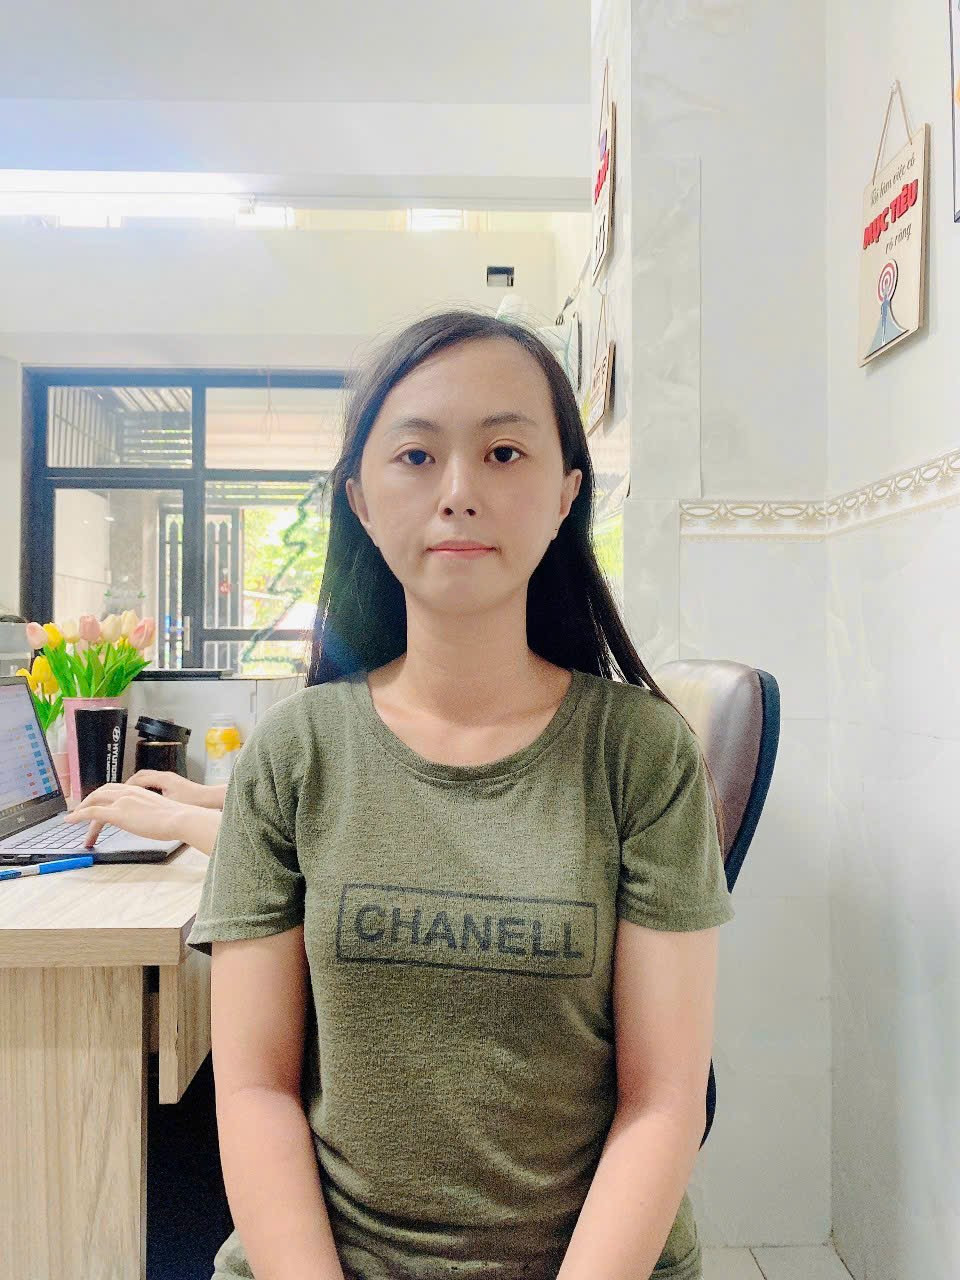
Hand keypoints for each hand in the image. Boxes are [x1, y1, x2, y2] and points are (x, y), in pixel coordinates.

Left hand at [63, 783, 185, 847]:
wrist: (179, 818)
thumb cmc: (176, 818)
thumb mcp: (159, 810)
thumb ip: (147, 811)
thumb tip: (144, 819)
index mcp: (138, 790)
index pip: (113, 790)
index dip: (101, 797)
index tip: (96, 805)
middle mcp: (127, 792)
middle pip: (100, 793)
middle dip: (88, 803)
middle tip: (80, 813)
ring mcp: (121, 801)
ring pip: (93, 802)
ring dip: (81, 812)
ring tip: (73, 821)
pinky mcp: (117, 813)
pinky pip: (91, 812)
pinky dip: (78, 815)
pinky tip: (70, 820)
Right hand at [124, 769, 218, 807]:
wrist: (209, 798)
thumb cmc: (194, 800)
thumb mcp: (168, 804)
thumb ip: (152, 803)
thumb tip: (138, 807)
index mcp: (162, 778)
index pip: (137, 779)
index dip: (125, 787)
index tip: (118, 794)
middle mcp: (165, 776)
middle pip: (140, 775)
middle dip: (129, 784)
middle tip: (121, 794)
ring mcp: (169, 779)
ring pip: (148, 778)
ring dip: (138, 785)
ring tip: (130, 796)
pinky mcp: (173, 784)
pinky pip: (154, 782)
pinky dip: (147, 788)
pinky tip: (146, 799)